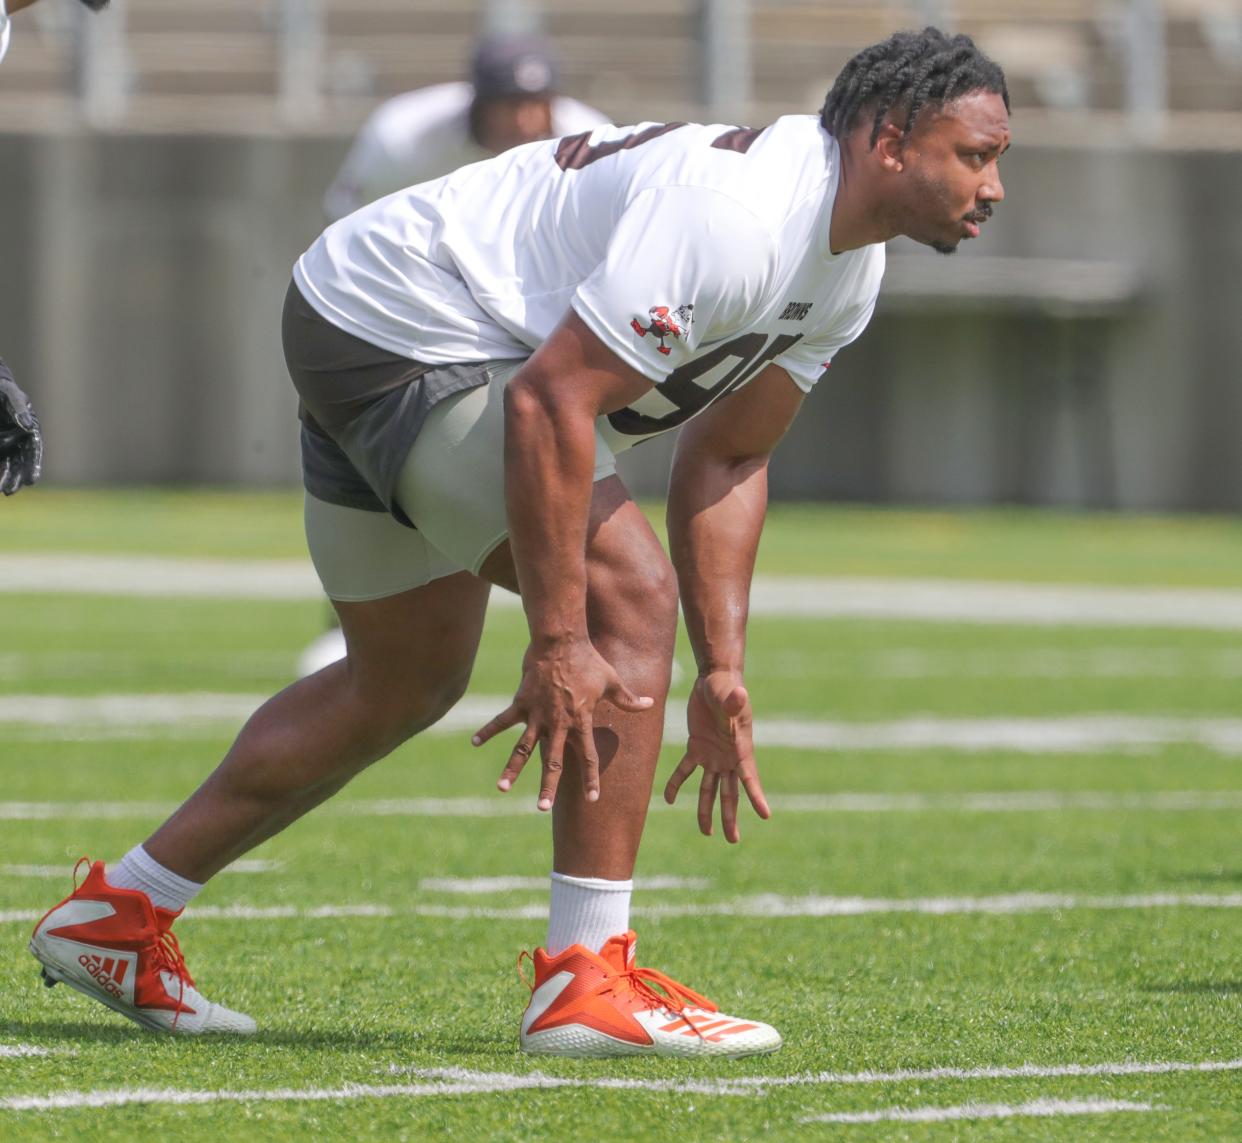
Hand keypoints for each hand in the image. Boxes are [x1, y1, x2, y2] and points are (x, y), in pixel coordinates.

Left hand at [0, 362, 42, 496]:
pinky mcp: (0, 446)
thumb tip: (28, 426)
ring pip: (9, 465)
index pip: (34, 452)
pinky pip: (0, 460)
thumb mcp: (12, 395)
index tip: (31, 481)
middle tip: (9, 491)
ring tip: (4, 491)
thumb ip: (19, 409)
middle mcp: (21, 441)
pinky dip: (0, 469)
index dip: (34, 467)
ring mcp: (8, 444)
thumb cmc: (4, 390)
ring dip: (7, 479)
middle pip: (21, 463)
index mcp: (31, 431)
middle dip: (16, 478)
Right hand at [472, 637, 653, 810]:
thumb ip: (628, 699)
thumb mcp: (612, 680)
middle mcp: (558, 723)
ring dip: (512, 769)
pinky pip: (502, 721)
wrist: (561, 641)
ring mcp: (537, 714)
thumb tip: (650, 705)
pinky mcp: (521, 702)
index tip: (592, 799)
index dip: (591, 778)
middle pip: (552, 761)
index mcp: (581, 721)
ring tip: (501, 789)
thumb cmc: (589, 660)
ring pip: (522, 748)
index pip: (588, 756)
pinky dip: (488, 731)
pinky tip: (475, 743)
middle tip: (542, 808)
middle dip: (548, 786)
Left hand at [663, 670, 769, 842]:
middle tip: (732, 839)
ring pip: (709, 788)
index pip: (749, 777)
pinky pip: (685, 771)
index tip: (765, 815)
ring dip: (706, 809)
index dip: (756, 796)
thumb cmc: (725, 687)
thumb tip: (740, 696)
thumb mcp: (729, 695)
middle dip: (730, 816)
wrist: (713, 679)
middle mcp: (728, 757)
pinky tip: (669, 799)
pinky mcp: (696, 746)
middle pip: (730, 792)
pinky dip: (677, 784)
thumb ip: (733, 701)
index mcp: (740, 749)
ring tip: (706, 832)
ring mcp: (713, 754)